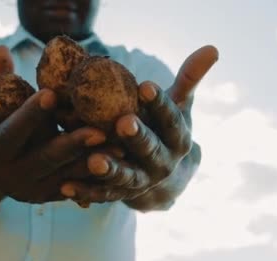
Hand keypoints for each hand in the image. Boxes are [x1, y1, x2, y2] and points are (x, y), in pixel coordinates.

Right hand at [0, 46, 106, 203]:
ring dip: (95, 162)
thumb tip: (2, 49)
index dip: (30, 113)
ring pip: (67, 175)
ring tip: (121, 147)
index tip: (50, 93)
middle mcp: (10, 179)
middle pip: (46, 158)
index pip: (11, 132)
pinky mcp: (49, 198)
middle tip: (100, 130)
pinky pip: (77, 187)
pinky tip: (119, 162)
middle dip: (74, 144)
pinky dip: (97, 175)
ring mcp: (31, 192)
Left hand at [59, 45, 218, 203]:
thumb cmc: (165, 131)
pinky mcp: (120, 195)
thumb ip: (188, 80)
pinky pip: (102, 195)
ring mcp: (142, 181)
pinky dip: (85, 193)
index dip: (159, 103)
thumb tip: (211, 49)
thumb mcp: (178, 108)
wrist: (164, 178)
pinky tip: (65, 187)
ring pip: (127, 175)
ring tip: (93, 161)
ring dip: (111, 169)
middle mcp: (163, 163)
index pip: (171, 119)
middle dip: (138, 137)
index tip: (145, 85)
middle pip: (150, 149)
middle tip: (123, 123)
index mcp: (178, 139)